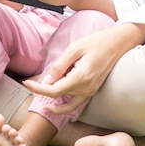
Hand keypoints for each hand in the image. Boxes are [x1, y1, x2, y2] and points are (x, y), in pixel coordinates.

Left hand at [23, 23, 144, 113]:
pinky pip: (77, 102)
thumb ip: (60, 66)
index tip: (26, 83)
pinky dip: (65, 103)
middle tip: (30, 85)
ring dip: (53, 102)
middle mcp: (87, 88)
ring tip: (40, 95)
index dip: (38, 88)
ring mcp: (92, 91)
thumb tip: (46, 81)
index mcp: (81, 78)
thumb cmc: (96, 42)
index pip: (54, 91)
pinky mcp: (94, 90)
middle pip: (59, 98)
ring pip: (68, 104)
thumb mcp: (75, 48)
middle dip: (43, 93)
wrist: (118, 43)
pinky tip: (56, 97)